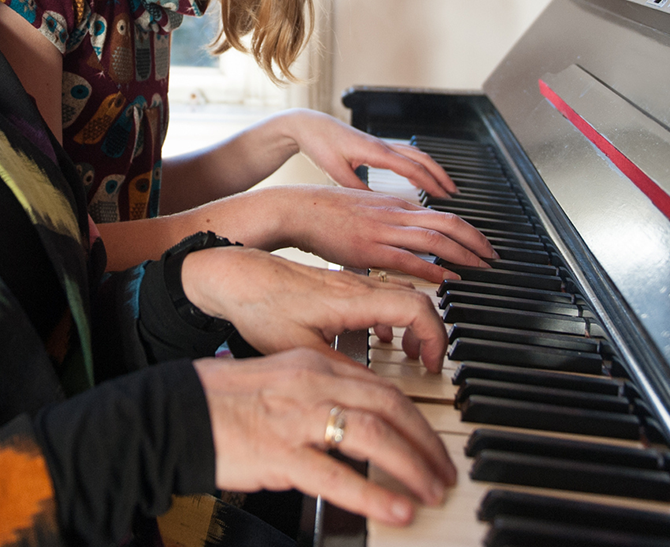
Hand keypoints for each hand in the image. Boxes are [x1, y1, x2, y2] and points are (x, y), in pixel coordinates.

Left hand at [180, 245, 447, 369]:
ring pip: (401, 295)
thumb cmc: (260, 307)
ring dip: (414, 325)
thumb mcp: (299, 349)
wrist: (234, 276)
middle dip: (432, 334)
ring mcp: (349, 282)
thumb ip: (340, 368)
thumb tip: (374, 392)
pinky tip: (381, 337)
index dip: (434, 336)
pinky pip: (382, 295)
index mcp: (352, 299)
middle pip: (417, 299)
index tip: (431, 364)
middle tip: (427, 364)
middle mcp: (357, 286)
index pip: (416, 307)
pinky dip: (394, 317)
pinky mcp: (339, 284)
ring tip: (409, 355)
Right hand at [195, 349, 457, 523]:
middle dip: (425, 442)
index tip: (431, 445)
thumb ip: (316, 396)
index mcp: (311, 367)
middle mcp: (310, 385)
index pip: (380, 386)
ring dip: (412, 465)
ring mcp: (296, 418)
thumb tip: (352, 423)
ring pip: (374, 433)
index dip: (415, 418)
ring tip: (431, 491)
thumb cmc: (218, 403)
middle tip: (443, 472)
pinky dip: (375, 494)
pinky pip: (339, 474)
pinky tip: (397, 510)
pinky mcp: (280, 453)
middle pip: (390, 405)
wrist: (171, 412)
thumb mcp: (275, 383)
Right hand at [267, 186, 494, 284]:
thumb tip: (403, 240)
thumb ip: (386, 221)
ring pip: (436, 238)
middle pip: (448, 222)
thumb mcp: (363, 211)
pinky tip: (448, 279)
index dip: (469, 230)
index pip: (443, 214)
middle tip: (494, 258)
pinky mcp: (369, 248)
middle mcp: (394, 213)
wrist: (295, 209)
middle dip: (476, 241)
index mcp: (394, 204)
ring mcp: (383, 230)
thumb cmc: (323, 214)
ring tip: (481, 269)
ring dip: (464, 254)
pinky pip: (409, 258)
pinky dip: (433, 268)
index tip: (483, 245)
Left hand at [283, 110, 457, 196]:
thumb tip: (374, 205)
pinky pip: (405, 154)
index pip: (412, 169)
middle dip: (440, 175)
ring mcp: (380, 145)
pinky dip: (418, 165)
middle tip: (455, 193)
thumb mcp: (336, 171)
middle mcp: (382, 146)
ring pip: (416, 154)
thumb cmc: (320, 145)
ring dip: (432, 169)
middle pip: (421, 159)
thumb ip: (356, 188)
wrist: (309, 126)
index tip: (445, 197)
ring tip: (444, 185)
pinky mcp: (375, 146)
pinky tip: (418, 177)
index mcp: (376, 152)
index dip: (431, 183)